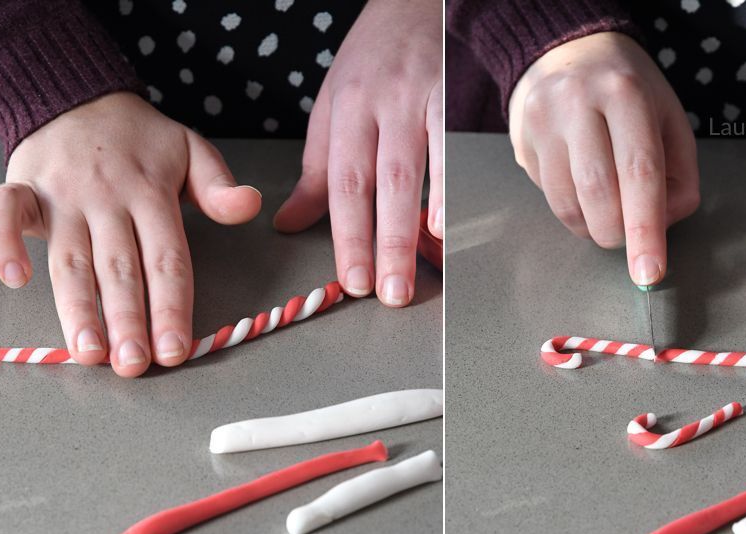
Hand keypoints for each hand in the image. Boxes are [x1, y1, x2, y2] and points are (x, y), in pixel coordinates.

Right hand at [0, 91, 261, 376]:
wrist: (77, 95)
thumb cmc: (140, 139)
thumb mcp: (191, 149)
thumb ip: (218, 185)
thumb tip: (250, 205)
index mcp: (152, 193)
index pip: (167, 259)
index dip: (171, 307)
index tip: (175, 351)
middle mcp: (108, 198)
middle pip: (119, 269)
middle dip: (127, 321)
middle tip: (134, 365)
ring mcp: (63, 195)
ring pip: (70, 258)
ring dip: (77, 307)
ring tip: (89, 353)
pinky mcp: (24, 187)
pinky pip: (6, 213)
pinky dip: (4, 242)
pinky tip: (16, 279)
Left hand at [272, 0, 442, 307]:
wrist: (417, 2)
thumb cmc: (374, 59)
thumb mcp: (333, 107)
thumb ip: (316, 170)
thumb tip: (289, 224)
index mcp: (347, 111)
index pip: (343, 183)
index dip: (348, 236)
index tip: (352, 281)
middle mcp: (383, 105)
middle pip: (381, 183)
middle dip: (383, 243)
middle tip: (386, 293)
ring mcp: (423, 99)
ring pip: (419, 169)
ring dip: (420, 225)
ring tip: (425, 268)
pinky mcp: (457, 96)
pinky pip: (456, 148)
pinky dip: (453, 188)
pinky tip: (450, 223)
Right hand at [508, 32, 699, 285]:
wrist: (565, 52)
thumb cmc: (626, 90)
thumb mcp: (668, 117)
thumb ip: (679, 173)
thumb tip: (663, 224)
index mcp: (625, 94)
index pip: (639, 173)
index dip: (646, 230)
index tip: (649, 271)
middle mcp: (578, 104)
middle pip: (598, 195)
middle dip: (618, 233)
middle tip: (630, 237)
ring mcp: (542, 124)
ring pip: (568, 206)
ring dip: (594, 226)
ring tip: (608, 207)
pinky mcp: (521, 144)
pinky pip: (548, 199)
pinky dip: (573, 210)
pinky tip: (583, 188)